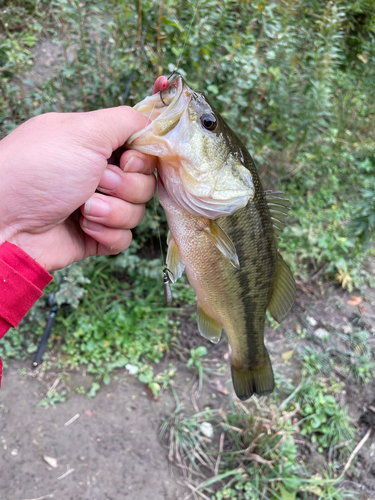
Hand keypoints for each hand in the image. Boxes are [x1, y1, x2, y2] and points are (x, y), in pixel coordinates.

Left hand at [0, 108, 155, 270]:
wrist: (7, 220)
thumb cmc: (39, 168)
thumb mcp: (83, 131)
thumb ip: (125, 120)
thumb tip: (151, 123)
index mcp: (96, 145)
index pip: (142, 150)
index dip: (142, 158)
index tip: (126, 160)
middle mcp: (99, 175)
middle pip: (145, 182)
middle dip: (125, 186)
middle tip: (96, 182)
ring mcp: (99, 207)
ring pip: (138, 212)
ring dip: (113, 211)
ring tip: (83, 208)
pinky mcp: (97, 237)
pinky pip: (125, 238)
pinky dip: (106, 233)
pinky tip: (83, 227)